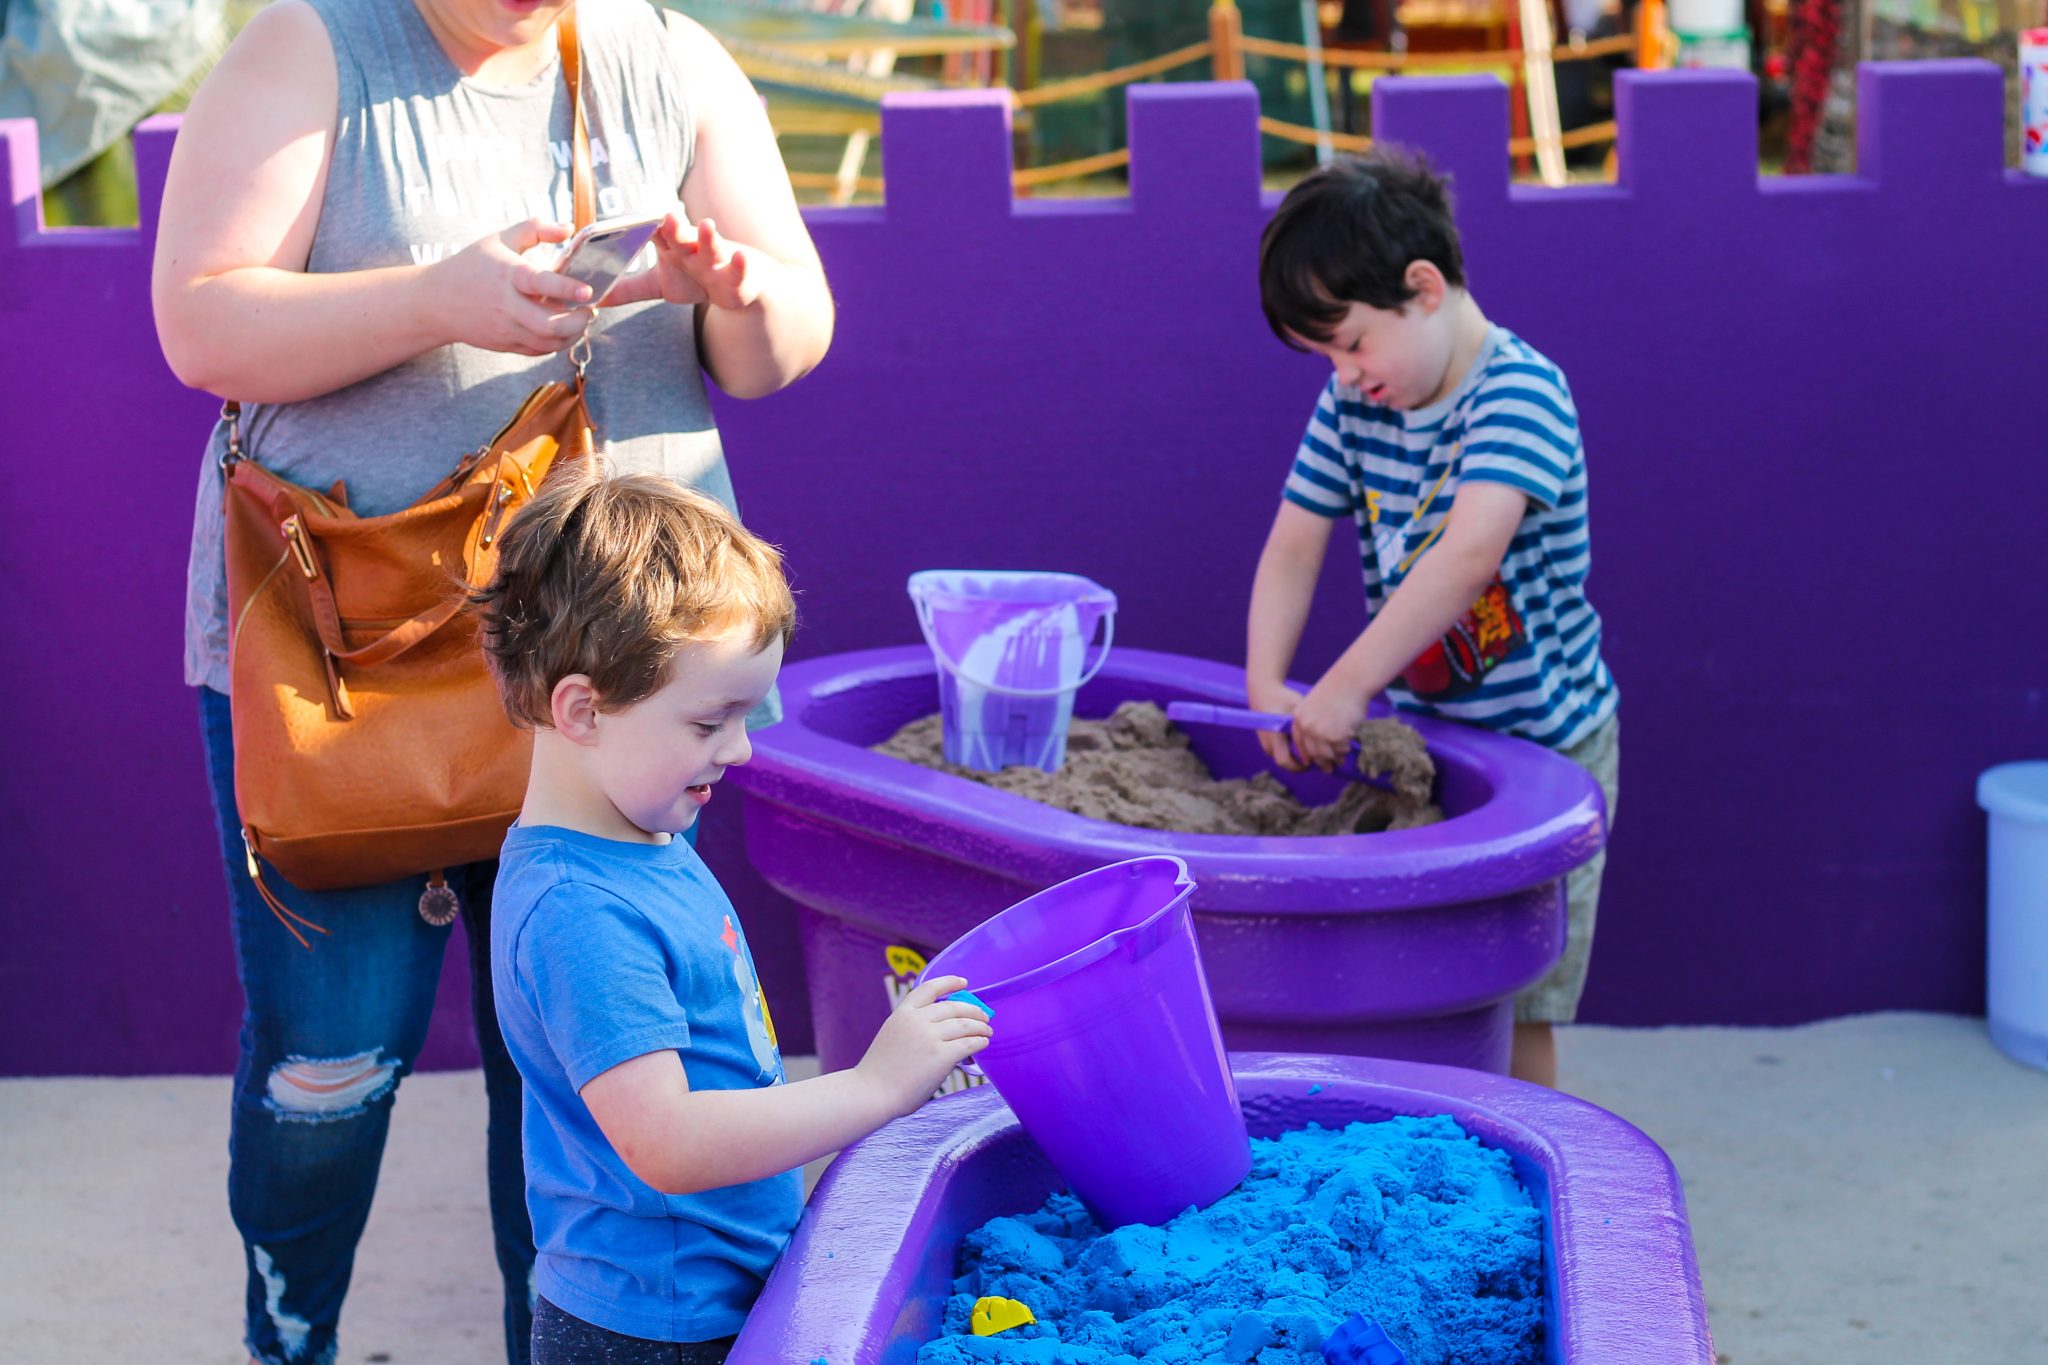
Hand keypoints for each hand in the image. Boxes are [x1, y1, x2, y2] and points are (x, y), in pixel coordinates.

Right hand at [423, 218, 595, 354]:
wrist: (437, 301)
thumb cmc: (473, 265)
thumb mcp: (500, 238)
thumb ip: (536, 229)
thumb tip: (569, 228)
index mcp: (507, 274)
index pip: (539, 282)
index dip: (566, 287)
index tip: (588, 290)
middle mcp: (506, 305)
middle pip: (548, 325)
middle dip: (578, 321)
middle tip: (589, 309)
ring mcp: (506, 328)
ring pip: (548, 343)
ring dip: (573, 334)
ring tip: (581, 319)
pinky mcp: (506, 344)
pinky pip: (539, 351)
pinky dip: (557, 343)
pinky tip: (564, 329)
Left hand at [604, 211, 767, 310]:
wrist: (736, 288)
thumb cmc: (696, 279)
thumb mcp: (660, 286)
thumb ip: (629, 289)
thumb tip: (593, 298)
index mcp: (672, 247)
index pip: (655, 232)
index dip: (645, 227)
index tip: (630, 222)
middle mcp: (693, 249)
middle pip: (682, 235)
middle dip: (675, 226)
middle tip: (666, 216)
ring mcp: (716, 261)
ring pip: (712, 247)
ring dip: (709, 238)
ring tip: (707, 226)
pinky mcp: (737, 277)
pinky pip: (739, 270)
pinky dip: (740, 264)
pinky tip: (740, 257)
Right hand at [854, 975, 991, 1118]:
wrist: (872, 1093)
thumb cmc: (879, 1073)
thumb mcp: (893, 1038)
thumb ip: (914, 1031)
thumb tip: (943, 1036)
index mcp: (903, 1014)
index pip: (929, 988)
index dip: (949, 982)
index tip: (964, 982)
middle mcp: (917, 1020)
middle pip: (954, 1007)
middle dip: (973, 1010)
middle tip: (984, 1016)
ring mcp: (930, 1037)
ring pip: (966, 1025)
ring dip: (981, 1027)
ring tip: (987, 1032)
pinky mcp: (942, 1056)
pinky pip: (969, 1044)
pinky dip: (979, 1042)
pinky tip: (983, 1044)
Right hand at [1246, 678, 1307, 771]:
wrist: (1263, 691)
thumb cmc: (1284, 698)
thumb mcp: (1298, 708)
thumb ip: (1308, 726)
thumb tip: (1326, 741)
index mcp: (1275, 734)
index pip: (1285, 761)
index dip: (1299, 767)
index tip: (1312, 763)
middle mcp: (1267, 740)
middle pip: (1283, 763)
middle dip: (1298, 766)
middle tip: (1314, 763)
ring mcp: (1263, 740)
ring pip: (1280, 757)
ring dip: (1293, 759)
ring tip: (1309, 754)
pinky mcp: (1264, 738)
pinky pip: (1276, 751)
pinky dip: (1287, 752)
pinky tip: (1300, 746)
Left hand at [1290, 678, 1368, 771]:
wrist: (1349, 681)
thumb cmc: (1336, 690)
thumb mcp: (1315, 704)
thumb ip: (1313, 721)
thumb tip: (1319, 741)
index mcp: (1299, 718)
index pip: (1299, 743)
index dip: (1306, 754)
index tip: (1310, 762)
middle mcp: (1307, 727)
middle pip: (1313, 753)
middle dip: (1321, 762)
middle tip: (1328, 768)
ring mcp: (1321, 733)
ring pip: (1327, 754)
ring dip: (1334, 759)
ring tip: (1340, 761)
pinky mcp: (1336, 736)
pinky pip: (1340, 749)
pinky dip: (1344, 751)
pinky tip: (1348, 749)